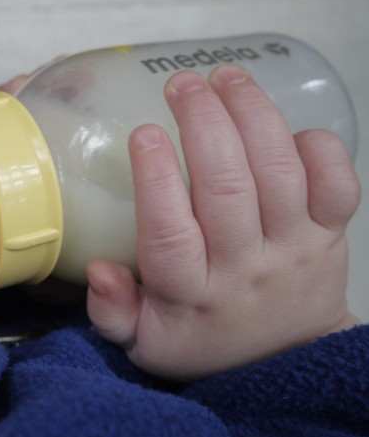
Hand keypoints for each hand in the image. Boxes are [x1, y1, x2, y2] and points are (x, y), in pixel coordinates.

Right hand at [86, 64, 361, 379]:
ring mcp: (294, 248)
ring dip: (253, 116)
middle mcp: (245, 268)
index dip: (157, 178)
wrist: (281, 359)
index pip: (171, 233)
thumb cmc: (201, 338)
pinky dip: (317, 147)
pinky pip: (338, 184)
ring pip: (279, 174)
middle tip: (181, 85)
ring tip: (226, 77)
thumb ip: (112, 313)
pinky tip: (284, 124)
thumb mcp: (142, 344)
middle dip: (205, 125)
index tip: (144, 133)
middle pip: (227, 189)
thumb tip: (98, 271)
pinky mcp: (330, 234)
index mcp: (190, 294)